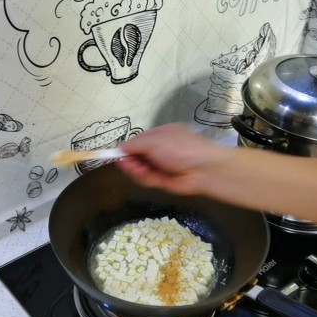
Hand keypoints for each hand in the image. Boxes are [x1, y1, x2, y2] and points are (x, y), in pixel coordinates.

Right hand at [116, 124, 230, 194]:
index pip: (139, 141)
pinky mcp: (164, 181)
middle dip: (129, 159)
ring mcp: (163, 166)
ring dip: (135, 169)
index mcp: (161, 136)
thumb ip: (135, 144)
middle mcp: (161, 150)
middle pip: (138, 156)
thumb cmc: (179, 148)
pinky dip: (143, 177)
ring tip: (133, 168)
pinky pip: (148, 179)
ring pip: (141, 169)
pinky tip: (140, 173)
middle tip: (123, 163)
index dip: (127, 147)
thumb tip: (121, 148)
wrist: (203, 169)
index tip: (114, 153)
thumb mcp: (154, 141)